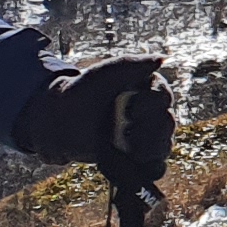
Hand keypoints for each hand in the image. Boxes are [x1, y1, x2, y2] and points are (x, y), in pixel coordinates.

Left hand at [11, 55, 171, 185]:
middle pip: (167, 123)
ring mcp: (143, 135)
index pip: (164, 97)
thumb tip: (163, 59)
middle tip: (128, 131)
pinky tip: (135, 161)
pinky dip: (150, 167)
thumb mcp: (105, 72)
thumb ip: (132, 64)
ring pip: (163, 145)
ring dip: (150, 148)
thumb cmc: (80, 91)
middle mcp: (150, 111)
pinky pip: (154, 166)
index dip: (150, 105)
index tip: (129, 108)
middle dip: (150, 129)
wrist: (58, 121)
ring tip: (129, 146)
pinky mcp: (135, 156)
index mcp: (146, 88)